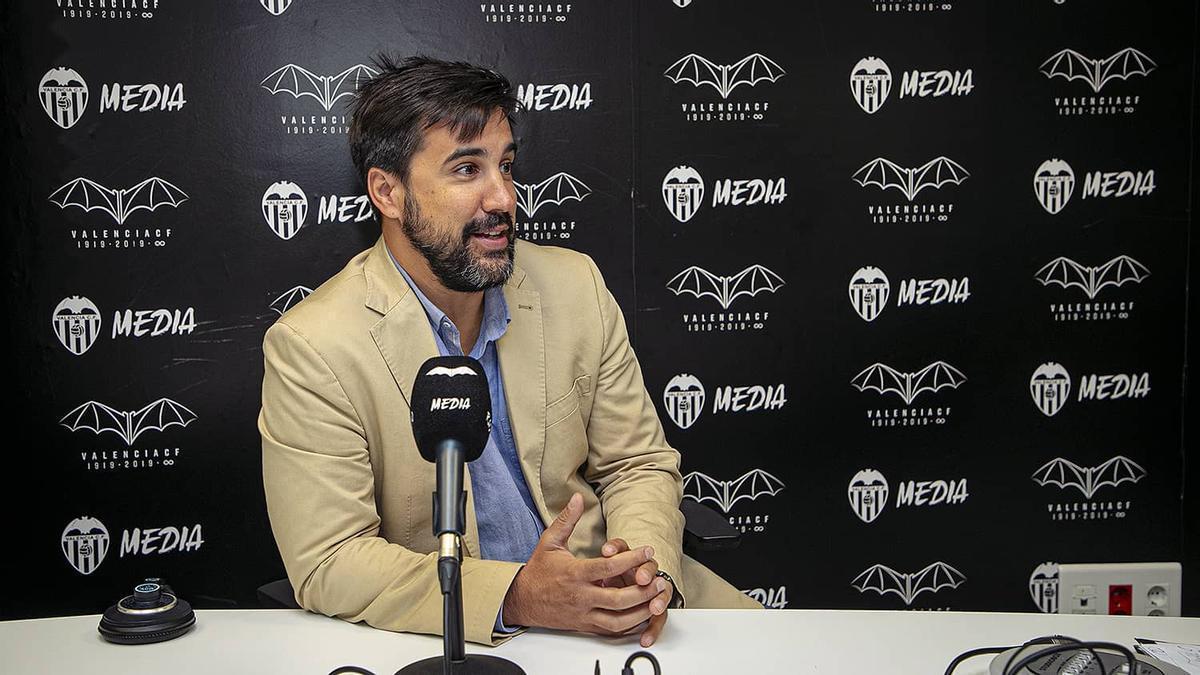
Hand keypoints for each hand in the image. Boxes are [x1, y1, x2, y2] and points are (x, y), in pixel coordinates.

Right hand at [502, 493, 663, 636]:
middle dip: (643, 591)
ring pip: (617, 620)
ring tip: (655, 601)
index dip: (631, 559)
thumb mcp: (549, 541)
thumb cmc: (538, 571)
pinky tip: (641, 617)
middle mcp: (580, 596)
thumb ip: (567, 520)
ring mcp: (583, 614)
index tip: (647, 551)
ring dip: (640, 612)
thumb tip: (578, 499)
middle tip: (659, 580)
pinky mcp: (585, 625)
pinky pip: (611, 630)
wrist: (521, 601)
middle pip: (618, 599)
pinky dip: (629, 626)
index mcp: (574, 574)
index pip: (608, 568)